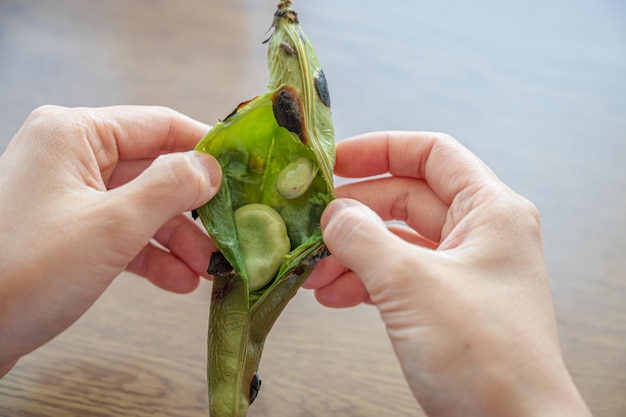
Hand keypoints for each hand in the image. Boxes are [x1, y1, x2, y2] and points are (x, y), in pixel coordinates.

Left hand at [0, 105, 220, 375]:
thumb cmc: (25, 271)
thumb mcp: (111, 227)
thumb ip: (169, 189)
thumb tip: (210, 166)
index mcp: (76, 134)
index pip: (159, 125)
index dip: (205, 147)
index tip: (244, 171)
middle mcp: (71, 156)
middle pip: (154, 171)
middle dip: (193, 209)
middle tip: (229, 234)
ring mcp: (68, 195)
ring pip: (141, 206)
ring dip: (177, 239)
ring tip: (207, 270)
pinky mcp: (67, 231)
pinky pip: (121, 233)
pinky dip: (151, 255)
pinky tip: (178, 281)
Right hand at [305, 132, 590, 416]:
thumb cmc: (481, 355)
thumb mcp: (411, 284)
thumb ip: (364, 238)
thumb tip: (333, 213)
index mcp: (490, 210)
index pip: (433, 153)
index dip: (381, 149)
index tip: (334, 160)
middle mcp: (479, 233)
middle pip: (406, 198)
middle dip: (355, 212)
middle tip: (311, 221)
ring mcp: (461, 270)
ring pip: (396, 241)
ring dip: (351, 251)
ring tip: (312, 269)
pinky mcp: (445, 303)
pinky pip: (397, 276)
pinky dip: (363, 281)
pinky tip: (332, 295)